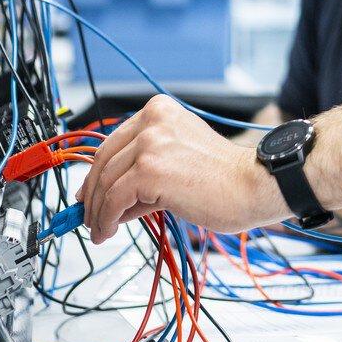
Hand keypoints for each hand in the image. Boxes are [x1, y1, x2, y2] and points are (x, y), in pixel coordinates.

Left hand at [79, 95, 287, 242]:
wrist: (253, 185)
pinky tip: (108, 231)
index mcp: (159, 110)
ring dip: (97, 212)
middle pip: (103, 161)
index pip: (113, 142)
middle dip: (92, 194)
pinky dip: (106, 219)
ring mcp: (150, 144)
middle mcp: (152, 120)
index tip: (88, 193)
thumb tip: (111, 196)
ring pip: (105, 182)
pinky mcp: (149, 171)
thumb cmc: (225, 177)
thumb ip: (146, 166)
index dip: (95, 173)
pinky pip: (114, 200)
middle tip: (88, 217)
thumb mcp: (179, 157)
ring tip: (99, 230)